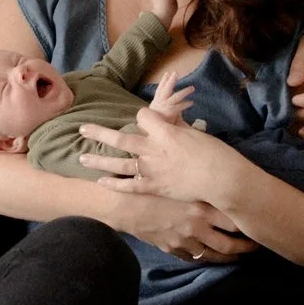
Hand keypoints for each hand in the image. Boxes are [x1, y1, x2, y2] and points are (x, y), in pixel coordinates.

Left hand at [79, 103, 243, 204]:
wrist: (221, 179)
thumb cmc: (214, 153)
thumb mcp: (194, 134)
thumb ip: (177, 128)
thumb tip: (170, 121)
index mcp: (164, 132)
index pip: (142, 117)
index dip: (141, 117)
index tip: (141, 119)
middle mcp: (153, 149)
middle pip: (119, 138)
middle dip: (98, 132)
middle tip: (82, 128)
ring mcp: (151, 170)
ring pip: (118, 164)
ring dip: (98, 160)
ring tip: (82, 157)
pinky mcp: (154, 187)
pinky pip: (129, 186)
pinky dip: (114, 184)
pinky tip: (101, 182)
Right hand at [109, 192, 254, 263]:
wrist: (123, 204)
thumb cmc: (151, 184)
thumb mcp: (177, 178)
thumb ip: (198, 180)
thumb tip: (216, 172)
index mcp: (201, 206)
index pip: (234, 221)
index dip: (249, 226)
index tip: (258, 225)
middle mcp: (197, 226)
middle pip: (229, 244)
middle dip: (245, 248)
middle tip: (255, 247)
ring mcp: (185, 240)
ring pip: (213, 255)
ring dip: (228, 258)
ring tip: (238, 257)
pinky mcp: (172, 248)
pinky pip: (193, 258)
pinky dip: (204, 258)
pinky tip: (210, 256)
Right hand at [149, 77, 193, 118]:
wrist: (154, 128)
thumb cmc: (157, 120)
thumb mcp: (157, 110)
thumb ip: (164, 105)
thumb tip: (172, 101)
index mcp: (157, 100)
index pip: (160, 88)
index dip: (164, 80)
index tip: (167, 73)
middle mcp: (161, 101)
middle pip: (166, 89)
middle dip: (171, 80)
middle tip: (176, 73)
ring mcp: (166, 106)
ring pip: (176, 96)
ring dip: (184, 91)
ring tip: (192, 88)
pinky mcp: (171, 112)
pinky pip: (180, 106)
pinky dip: (186, 104)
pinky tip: (192, 102)